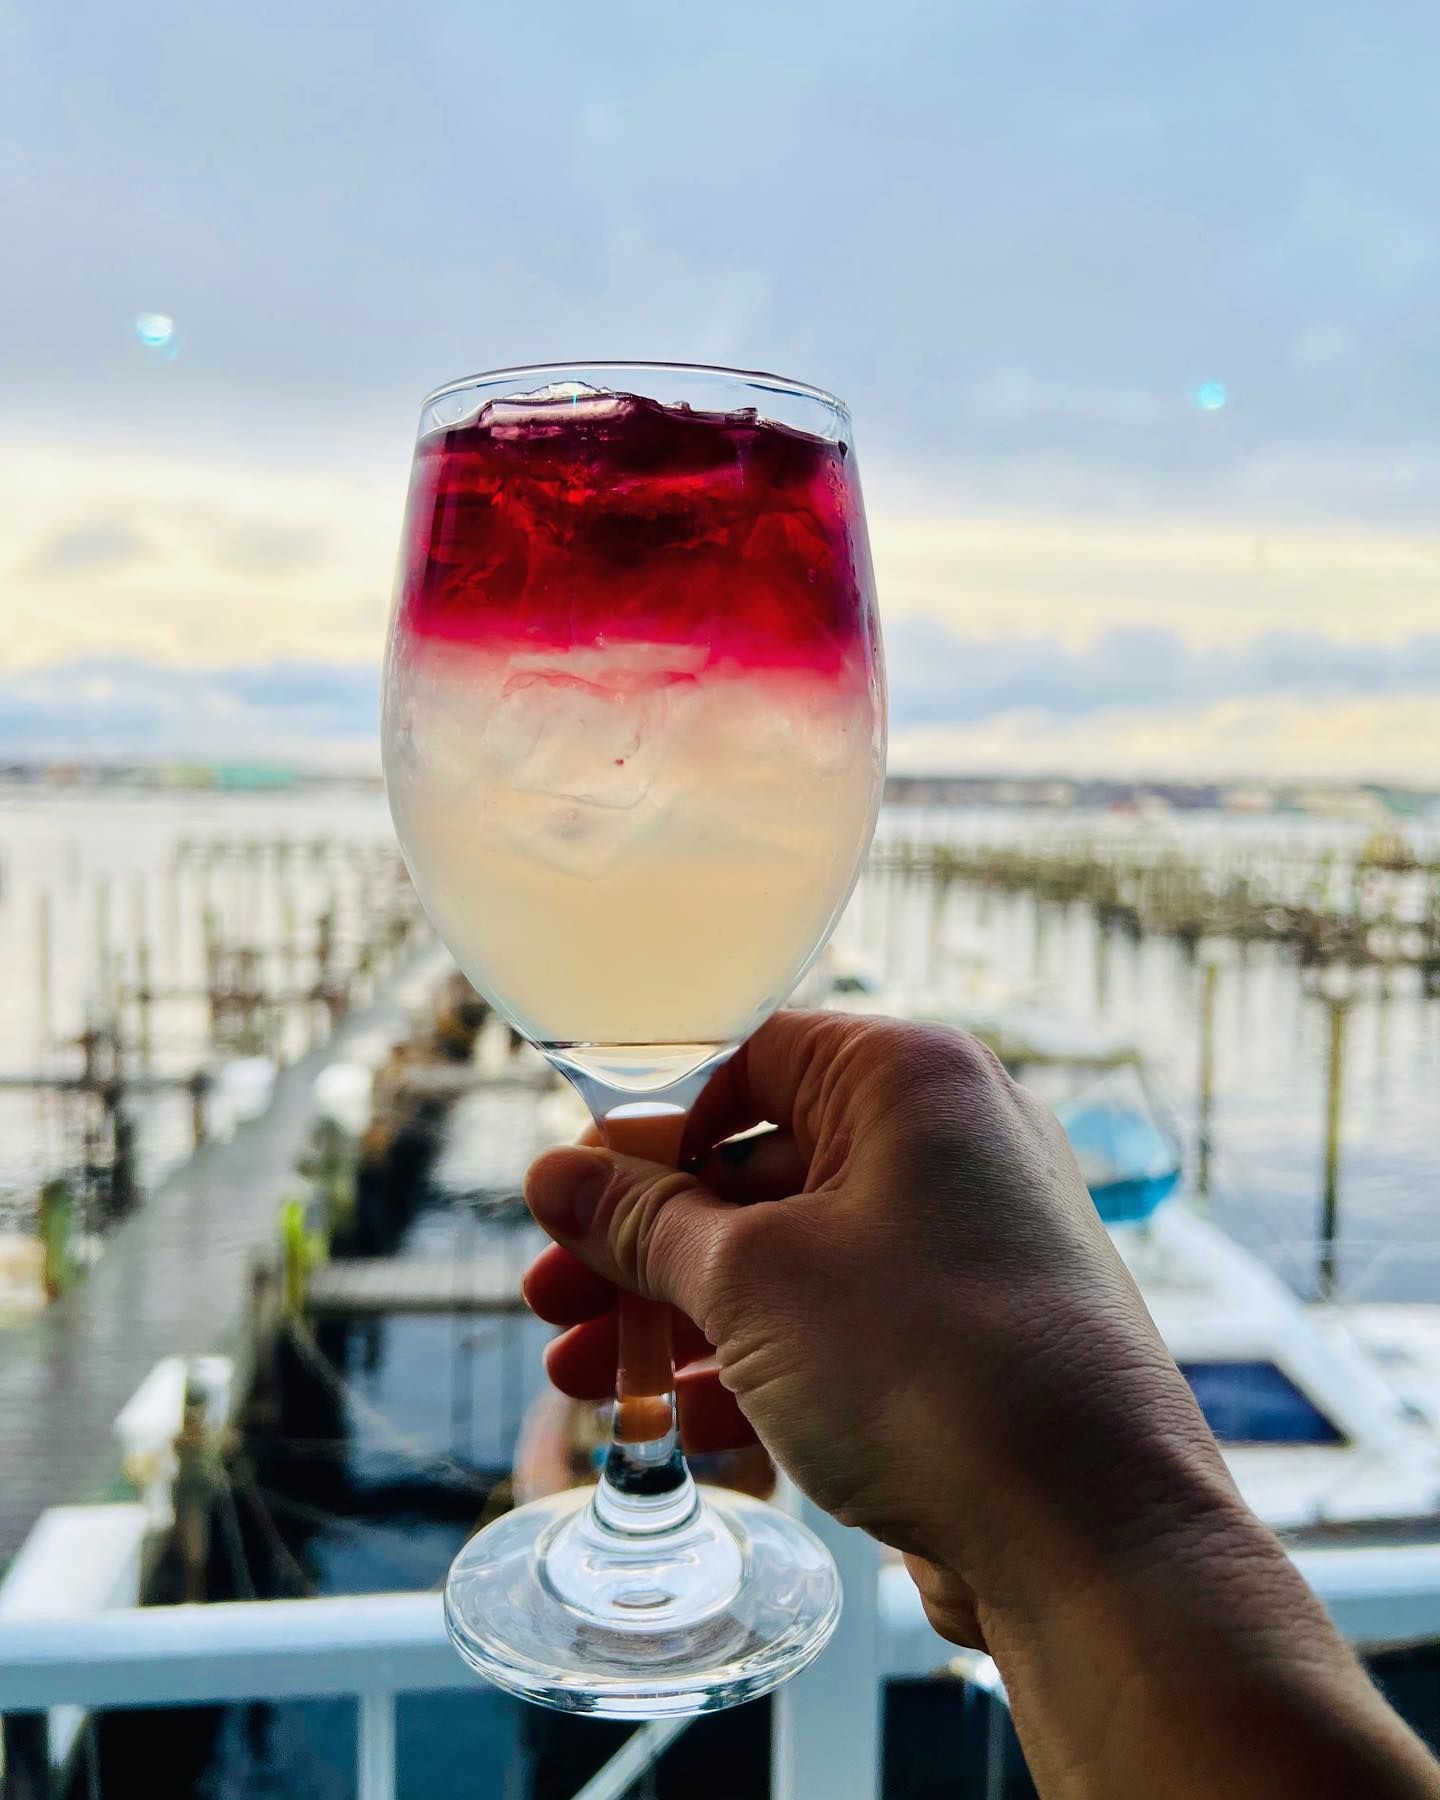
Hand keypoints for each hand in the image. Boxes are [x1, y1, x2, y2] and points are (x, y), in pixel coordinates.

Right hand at [523, 1009, 1232, 1650]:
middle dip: (644, 1243)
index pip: (746, 1058)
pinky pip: (840, 1324)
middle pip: (757, 1166)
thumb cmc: (934, 1369)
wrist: (1094, 1537)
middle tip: (554, 1294)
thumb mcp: (752, 1282)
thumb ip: (643, 1222)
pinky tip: (673, 1426)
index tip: (574, 1192)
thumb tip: (556, 1175)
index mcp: (907, 1080)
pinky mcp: (970, 1334)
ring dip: (681, 1314)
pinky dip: (755, 1364)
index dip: (647, 1126)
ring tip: (582, 1374)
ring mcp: (966, 1243)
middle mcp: (948, 1143)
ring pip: (790, 1257)